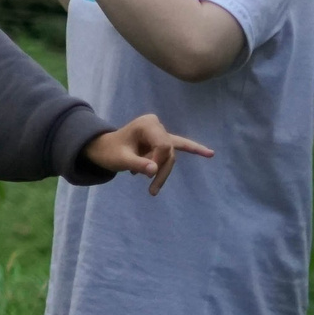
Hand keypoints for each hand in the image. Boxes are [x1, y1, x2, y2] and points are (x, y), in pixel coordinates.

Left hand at [79, 113, 212, 194]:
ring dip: (162, 171)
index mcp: (146, 124)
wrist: (103, 148)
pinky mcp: (162, 139)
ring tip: (150, 185)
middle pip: (169, 152)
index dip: (158, 162)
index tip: (146, 174)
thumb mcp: (120, 160)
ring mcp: (160, 131)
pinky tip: (210, 154)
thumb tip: (154, 170)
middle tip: (151, 190)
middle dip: (161, 171)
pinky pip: (181, 145)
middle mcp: (155, 124)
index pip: (163, 145)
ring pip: (171, 156)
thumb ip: (137, 164)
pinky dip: (193, 150)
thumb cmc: (109, 152)